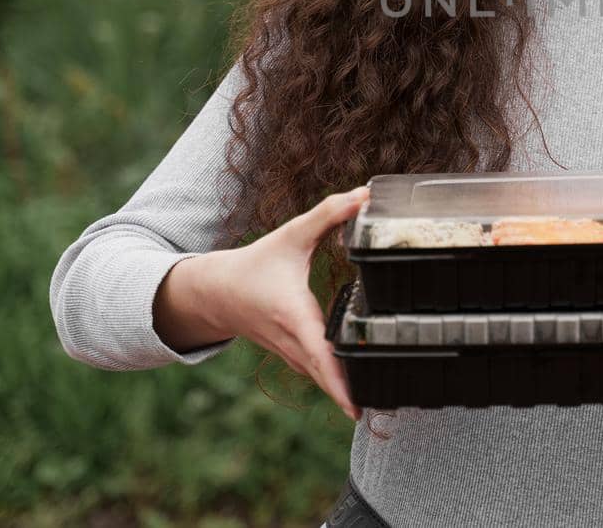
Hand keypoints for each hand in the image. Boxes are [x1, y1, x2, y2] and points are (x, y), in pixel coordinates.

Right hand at [170, 185, 370, 420]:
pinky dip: (335, 382)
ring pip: (321, 378)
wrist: (216, 291)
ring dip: (346, 390)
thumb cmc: (256, 263)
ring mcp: (290, 353)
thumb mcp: (293, 235)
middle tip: (385, 407)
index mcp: (293, 314)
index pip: (318, 352)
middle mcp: (291, 340)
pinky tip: (359, 384)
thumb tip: (365, 195)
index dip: (337, 379)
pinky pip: (317, 374)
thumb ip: (329, 214)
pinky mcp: (292, 356)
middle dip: (351, 394)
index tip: (355, 405)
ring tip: (380, 401)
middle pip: (325, 375)